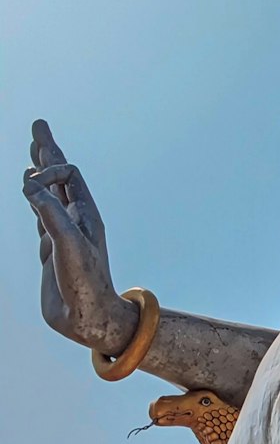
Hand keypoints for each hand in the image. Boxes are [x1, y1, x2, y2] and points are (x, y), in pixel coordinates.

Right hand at [23, 120, 137, 352]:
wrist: (87, 317)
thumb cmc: (85, 281)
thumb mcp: (67, 242)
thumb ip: (49, 213)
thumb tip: (29, 185)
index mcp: (85, 212)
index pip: (68, 175)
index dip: (48, 171)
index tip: (30, 187)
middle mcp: (75, 218)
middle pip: (59, 176)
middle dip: (47, 152)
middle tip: (38, 126)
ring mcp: (62, 232)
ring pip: (48, 194)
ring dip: (40, 172)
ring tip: (35, 151)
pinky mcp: (51, 249)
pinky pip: (41, 216)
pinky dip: (34, 200)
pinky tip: (31, 193)